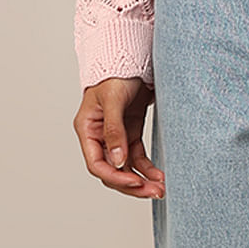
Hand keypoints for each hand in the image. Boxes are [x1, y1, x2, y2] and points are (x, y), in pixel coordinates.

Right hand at [74, 77, 164, 198]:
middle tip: (154, 192)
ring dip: (143, 180)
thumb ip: (114, 130)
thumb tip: (117, 163)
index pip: (96, 163)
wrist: (131, 55)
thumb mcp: (113, 99)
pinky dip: (148, 167)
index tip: (135, 182)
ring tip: (161, 189)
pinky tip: (160, 176)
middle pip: (112, 171)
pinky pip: (138, 156)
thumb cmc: (116, 72)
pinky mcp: (131, 132)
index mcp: (87, 129)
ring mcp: (116, 136)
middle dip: (132, 184)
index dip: (115, 177)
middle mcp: (99, 137)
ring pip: (126, 168)